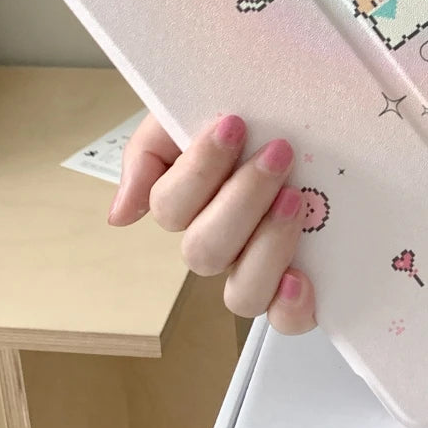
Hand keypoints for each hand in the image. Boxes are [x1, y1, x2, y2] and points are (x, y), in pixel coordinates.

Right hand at [108, 113, 316, 333]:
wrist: (306, 108)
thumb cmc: (252, 114)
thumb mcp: (190, 114)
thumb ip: (149, 154)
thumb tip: (120, 216)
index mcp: (191, 204)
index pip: (171, 206)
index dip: (200, 169)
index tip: (234, 123)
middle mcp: (220, 242)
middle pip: (205, 250)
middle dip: (242, 199)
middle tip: (279, 152)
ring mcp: (258, 268)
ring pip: (240, 294)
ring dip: (266, 247)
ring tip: (295, 198)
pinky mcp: (300, 287)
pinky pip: (286, 320)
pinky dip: (289, 307)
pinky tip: (301, 277)